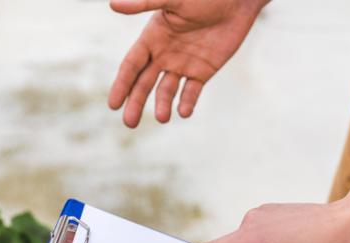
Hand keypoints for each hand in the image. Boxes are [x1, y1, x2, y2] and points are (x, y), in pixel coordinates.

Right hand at [109, 0, 267, 127]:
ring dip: (163, 105)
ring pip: (166, 91)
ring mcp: (183, 65)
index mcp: (152, 38)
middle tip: (129, 123)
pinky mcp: (202, 72)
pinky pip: (191, 92)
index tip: (113, 105)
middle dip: (136, 103)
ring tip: (162, 118)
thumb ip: (144, 4)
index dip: (122, 85)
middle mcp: (163, 54)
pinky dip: (187, 103)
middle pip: (144, 84)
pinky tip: (184, 112)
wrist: (237, 0)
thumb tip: (113, 4)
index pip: (131, 66)